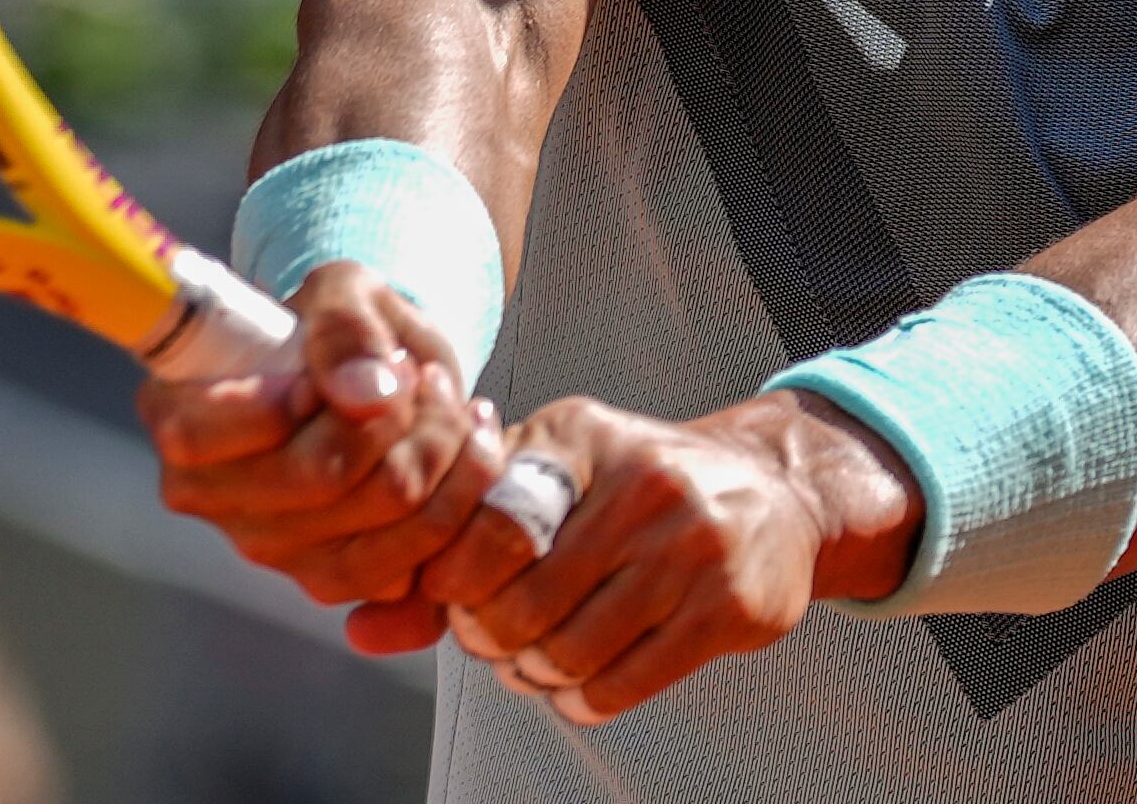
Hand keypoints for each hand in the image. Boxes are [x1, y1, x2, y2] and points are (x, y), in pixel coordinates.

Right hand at [140, 261, 509, 617]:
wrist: (384, 377)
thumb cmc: (345, 327)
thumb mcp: (343, 293)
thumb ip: (346, 330)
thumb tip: (365, 392)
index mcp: (179, 415)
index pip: (204, 436)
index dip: (284, 403)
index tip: (348, 365)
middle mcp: (209, 495)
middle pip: (319, 481)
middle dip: (402, 420)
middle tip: (430, 377)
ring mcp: (268, 548)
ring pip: (378, 530)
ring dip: (443, 460)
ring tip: (455, 404)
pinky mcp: (329, 581)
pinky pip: (410, 572)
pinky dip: (458, 507)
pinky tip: (468, 451)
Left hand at [417, 390, 918, 724]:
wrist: (775, 492)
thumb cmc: (635, 485)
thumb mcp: (554, 470)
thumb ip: (459, 531)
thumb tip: (361, 628)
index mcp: (582, 437)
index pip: (488, 525)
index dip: (453, 583)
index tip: (454, 597)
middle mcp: (642, 483)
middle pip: (524, 603)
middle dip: (490, 639)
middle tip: (489, 640)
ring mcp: (692, 546)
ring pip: (572, 650)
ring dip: (535, 674)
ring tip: (532, 662)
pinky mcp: (730, 606)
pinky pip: (627, 682)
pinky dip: (583, 699)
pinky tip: (576, 686)